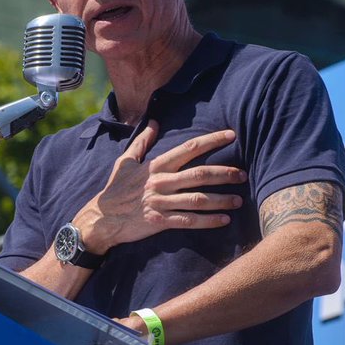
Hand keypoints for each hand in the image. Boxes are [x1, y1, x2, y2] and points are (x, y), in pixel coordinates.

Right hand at [76, 123, 245, 251]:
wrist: (101, 218)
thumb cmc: (115, 189)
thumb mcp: (125, 162)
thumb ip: (142, 142)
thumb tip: (153, 122)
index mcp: (155, 166)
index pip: (188, 149)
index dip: (211, 141)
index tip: (231, 135)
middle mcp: (160, 182)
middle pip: (199, 174)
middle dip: (224, 173)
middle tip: (243, 175)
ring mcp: (161, 203)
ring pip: (198, 199)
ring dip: (221, 199)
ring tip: (239, 200)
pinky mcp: (160, 222)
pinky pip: (189, 221)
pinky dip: (208, 221)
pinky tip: (224, 220)